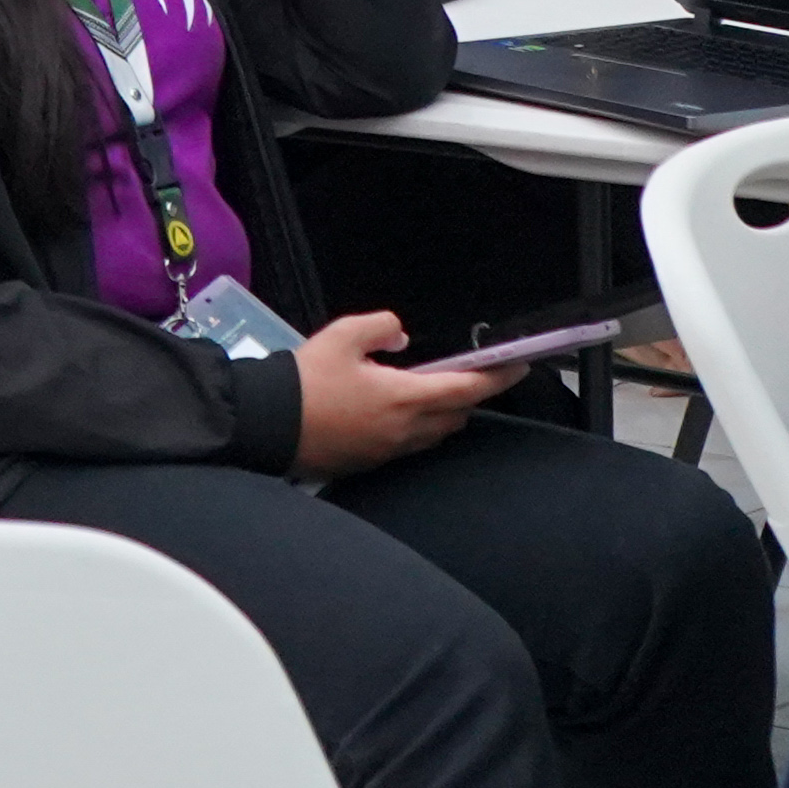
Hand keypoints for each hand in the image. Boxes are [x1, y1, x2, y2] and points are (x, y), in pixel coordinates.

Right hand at [288, 309, 520, 477]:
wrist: (271, 424)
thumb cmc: (306, 380)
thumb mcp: (340, 336)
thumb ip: (379, 326)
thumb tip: (400, 334)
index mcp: (404, 397)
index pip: (466, 389)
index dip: (497, 377)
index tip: (517, 366)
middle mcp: (406, 430)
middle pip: (457, 415)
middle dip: (469, 394)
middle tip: (470, 373)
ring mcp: (390, 450)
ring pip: (436, 433)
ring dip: (445, 412)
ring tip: (433, 389)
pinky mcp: (372, 461)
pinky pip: (411, 444)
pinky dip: (418, 426)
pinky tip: (397, 410)